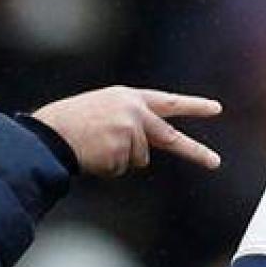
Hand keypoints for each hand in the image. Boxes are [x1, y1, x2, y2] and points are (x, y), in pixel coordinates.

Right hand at [32, 86, 222, 176]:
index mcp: (129, 97)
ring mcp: (129, 132)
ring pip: (139, 160)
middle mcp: (134, 112)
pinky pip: (122, 169)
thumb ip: (129, 120)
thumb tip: (147, 148)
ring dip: (120, 160)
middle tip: (215, 162)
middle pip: (170, 137)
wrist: (49, 133)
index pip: (167, 102)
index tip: (216, 108)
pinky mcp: (122, 151)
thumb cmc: (70, 122)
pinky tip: (93, 156)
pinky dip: (108, 168)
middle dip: (195, 152)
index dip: (193, 105)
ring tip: (96, 148)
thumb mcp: (104, 109)